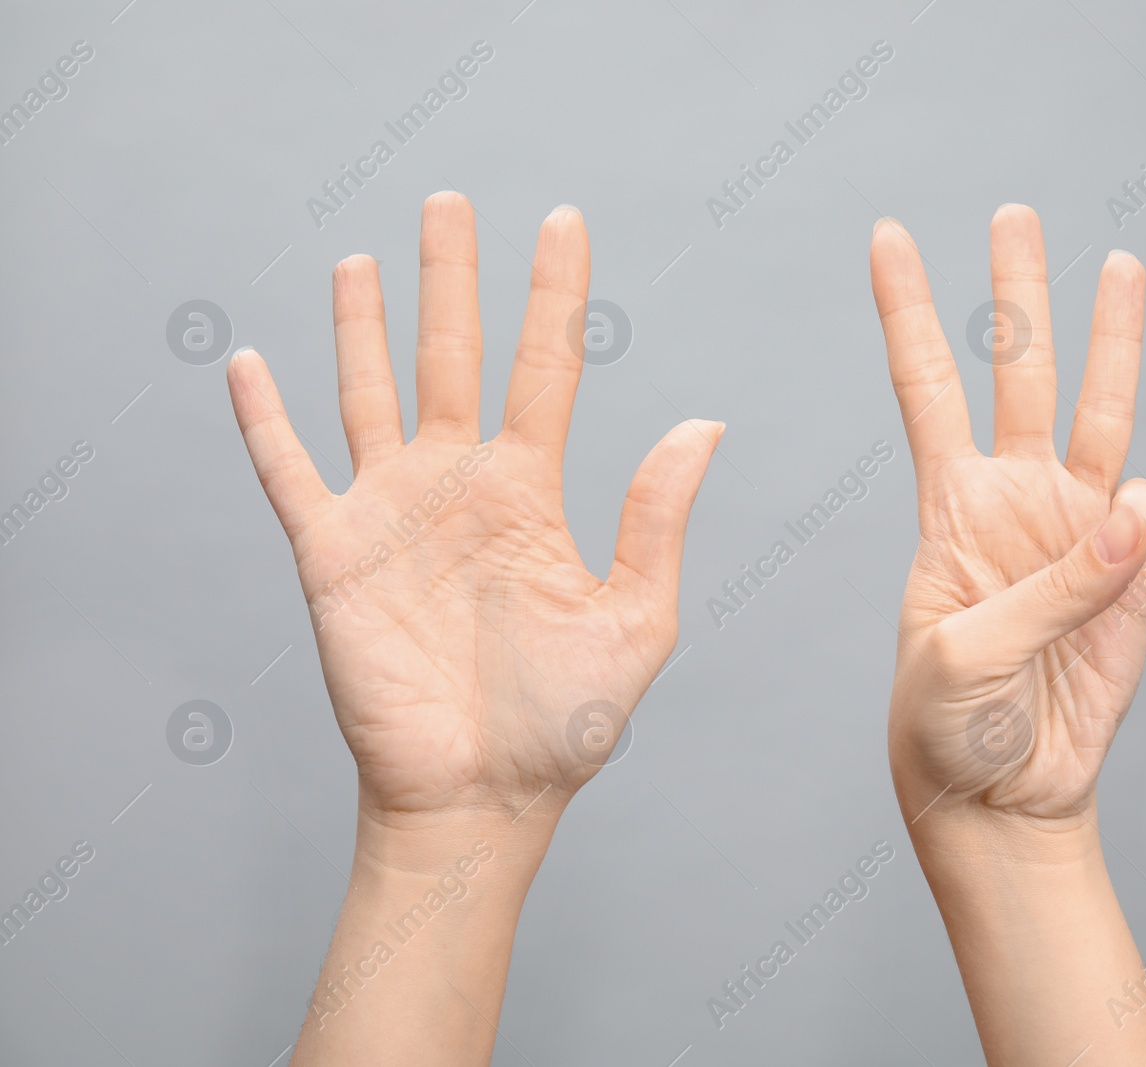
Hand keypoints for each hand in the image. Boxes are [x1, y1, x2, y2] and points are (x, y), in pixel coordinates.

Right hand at [228, 193, 720, 825]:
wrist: (479, 797)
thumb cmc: (562, 723)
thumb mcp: (635, 620)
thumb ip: (657, 520)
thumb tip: (703, 424)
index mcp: (531, 493)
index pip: (545, 368)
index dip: (554, 295)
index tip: (563, 221)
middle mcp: (459, 485)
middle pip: (453, 355)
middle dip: (452, 278)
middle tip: (449, 203)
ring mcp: (392, 513)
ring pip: (370, 392)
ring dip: (363, 326)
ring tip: (362, 260)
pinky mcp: (331, 553)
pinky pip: (289, 471)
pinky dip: (264, 419)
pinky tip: (249, 364)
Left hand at [870, 205, 1145, 827]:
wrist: (1002, 796)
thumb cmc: (948, 727)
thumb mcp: (965, 658)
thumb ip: (1053, 586)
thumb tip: (1141, 503)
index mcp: (951, 506)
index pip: (926, 385)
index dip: (908, 310)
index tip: (887, 237)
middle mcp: (1014, 500)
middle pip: (1018, 371)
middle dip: (1016, 291)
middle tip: (1014, 213)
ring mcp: (1077, 533)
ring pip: (1100, 414)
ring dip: (1110, 340)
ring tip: (1121, 263)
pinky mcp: (1132, 578)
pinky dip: (1144, 513)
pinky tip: (1134, 510)